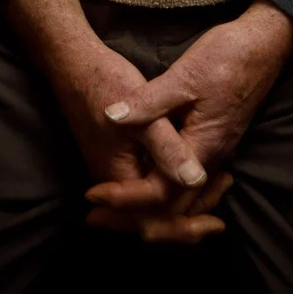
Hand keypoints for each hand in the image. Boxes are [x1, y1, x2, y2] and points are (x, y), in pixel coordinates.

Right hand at [0, 0, 214, 224]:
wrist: (75, 64)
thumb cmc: (107, 84)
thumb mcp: (145, 117)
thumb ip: (168, 150)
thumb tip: (196, 180)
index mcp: (120, 177)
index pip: (153, 221)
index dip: (184, 229)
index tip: (216, 225)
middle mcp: (115, 180)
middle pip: (151, 218)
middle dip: (185, 223)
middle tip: (217, 221)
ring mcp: (115, 168)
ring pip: (149, 203)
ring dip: (179, 206)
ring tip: (214, 194)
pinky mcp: (118, 155)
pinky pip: (145, 184)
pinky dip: (168, 186)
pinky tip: (191, 175)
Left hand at [84, 0, 292, 219]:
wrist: (265, 44)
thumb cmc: (227, 56)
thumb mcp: (184, 74)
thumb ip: (149, 102)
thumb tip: (111, 117)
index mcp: (202, 147)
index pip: (159, 193)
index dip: (124, 199)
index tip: (93, 195)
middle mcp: (211, 159)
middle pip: (172, 208)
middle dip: (133, 216)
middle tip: (95, 214)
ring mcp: (216, 152)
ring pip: (183, 199)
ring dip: (149, 207)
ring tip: (114, 204)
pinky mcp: (216, 141)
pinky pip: (190, 183)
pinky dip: (166, 191)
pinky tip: (147, 179)